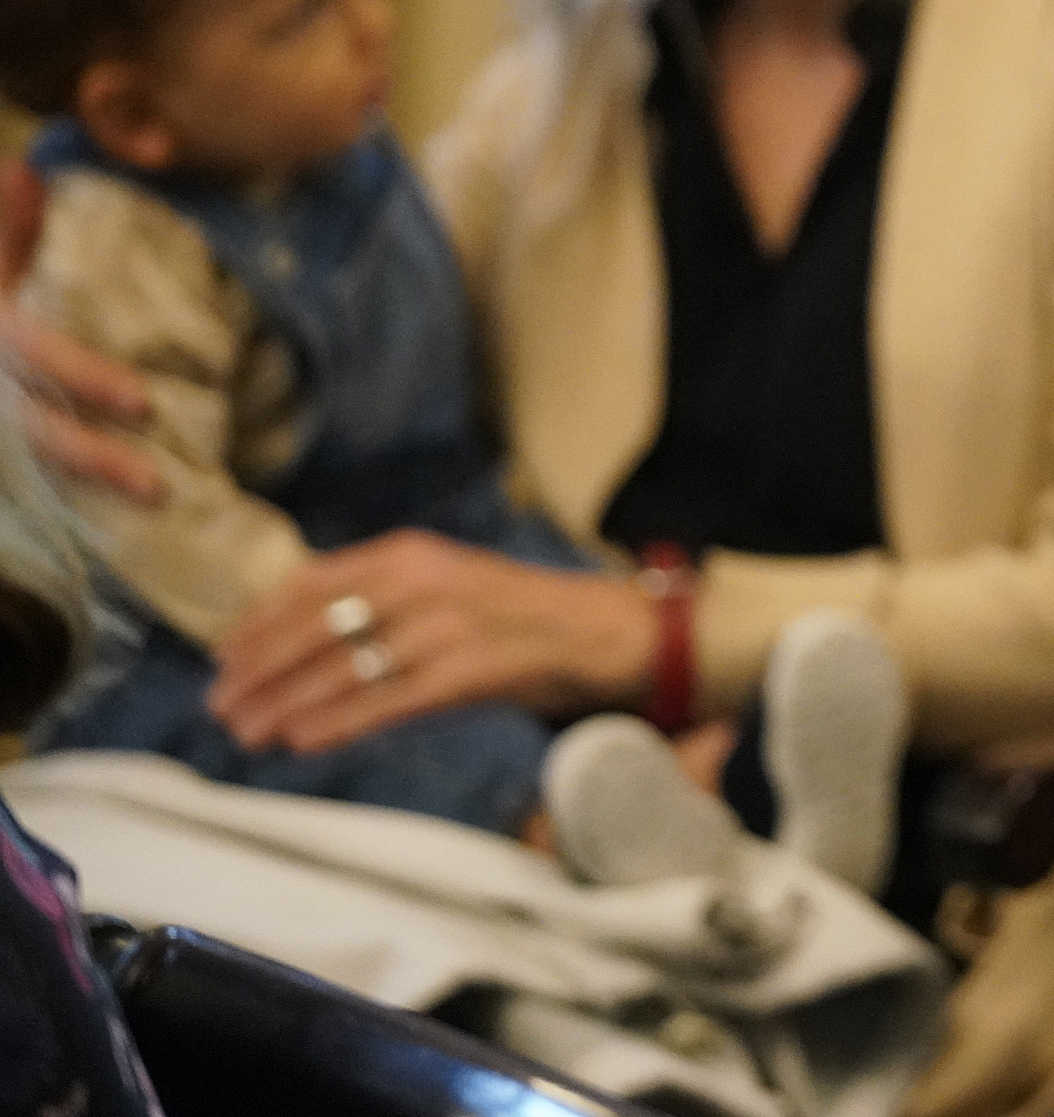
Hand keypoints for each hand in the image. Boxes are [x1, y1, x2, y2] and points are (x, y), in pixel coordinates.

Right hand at [0, 159, 161, 503]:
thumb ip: (3, 218)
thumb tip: (21, 175)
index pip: (30, 356)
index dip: (84, 380)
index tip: (144, 404)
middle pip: (34, 432)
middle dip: (91, 462)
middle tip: (158, 489)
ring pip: (31, 463)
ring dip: (87, 489)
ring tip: (155, 505)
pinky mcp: (4, 450)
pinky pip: (29, 480)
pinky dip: (68, 503)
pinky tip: (117, 531)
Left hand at [209, 530, 657, 751]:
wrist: (594, 629)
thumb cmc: (508, 611)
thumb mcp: (439, 580)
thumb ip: (376, 593)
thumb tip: (293, 634)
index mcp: (406, 552)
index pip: (309, 582)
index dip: (258, 623)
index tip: (223, 660)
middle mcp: (420, 580)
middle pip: (315, 628)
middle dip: (258, 671)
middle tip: (220, 707)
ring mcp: (445, 625)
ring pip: (342, 668)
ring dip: (285, 704)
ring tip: (248, 733)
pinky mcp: (468, 670)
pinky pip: (386, 700)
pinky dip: (337, 721)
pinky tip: (303, 740)